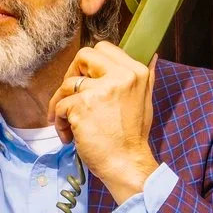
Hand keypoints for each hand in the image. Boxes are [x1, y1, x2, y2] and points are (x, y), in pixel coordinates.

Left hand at [49, 42, 157, 201]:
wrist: (126, 163)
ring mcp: (99, 91)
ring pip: (67, 84)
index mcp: (135, 72)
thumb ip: (146, 76)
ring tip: (68, 123)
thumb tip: (153, 55)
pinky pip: (59, 106)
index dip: (89, 63)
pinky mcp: (81, 107)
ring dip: (61, 104)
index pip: (104, 48)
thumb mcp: (145, 100)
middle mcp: (119, 77)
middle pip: (83, 56)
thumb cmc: (133, 137)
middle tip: (70, 94)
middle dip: (71, 73)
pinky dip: (59, 122)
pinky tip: (69, 136)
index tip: (85, 78)